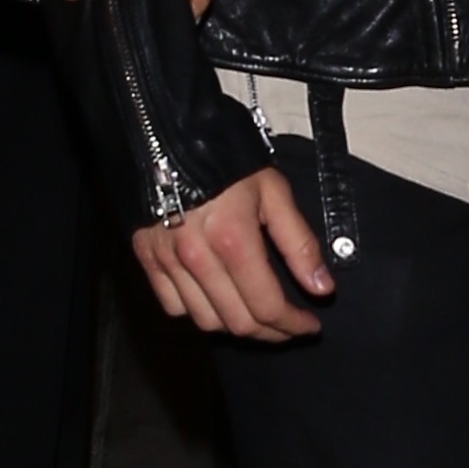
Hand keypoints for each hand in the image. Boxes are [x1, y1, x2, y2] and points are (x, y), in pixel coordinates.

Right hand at [132, 165, 332, 340]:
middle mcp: (197, 258)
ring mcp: (168, 261)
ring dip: (237, 326)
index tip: (310, 325)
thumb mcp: (273, 192)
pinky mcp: (147, 258)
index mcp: (233, 240)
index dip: (293, 324)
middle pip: (238, 322)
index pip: (267, 306)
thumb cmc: (226, 160)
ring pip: (206, 322)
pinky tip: (216, 300)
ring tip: (256, 315)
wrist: (167, 135)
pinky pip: (174, 307)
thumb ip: (299, 243)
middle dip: (271, 332)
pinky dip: (198, 313)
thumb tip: (321, 288)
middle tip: (289, 326)